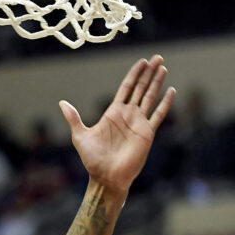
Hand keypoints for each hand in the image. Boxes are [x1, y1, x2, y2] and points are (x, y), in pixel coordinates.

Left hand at [59, 55, 175, 195]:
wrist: (106, 177)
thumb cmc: (92, 160)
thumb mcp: (80, 136)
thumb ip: (74, 119)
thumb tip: (62, 103)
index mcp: (113, 113)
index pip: (126, 88)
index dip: (134, 74)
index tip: (142, 62)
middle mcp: (128, 115)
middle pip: (140, 88)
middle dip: (149, 73)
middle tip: (157, 57)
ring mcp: (138, 123)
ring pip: (150, 97)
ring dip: (157, 82)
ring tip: (164, 67)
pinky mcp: (147, 133)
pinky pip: (158, 115)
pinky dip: (165, 103)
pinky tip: (171, 91)